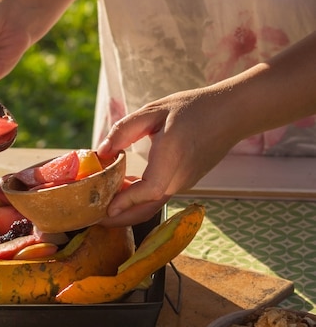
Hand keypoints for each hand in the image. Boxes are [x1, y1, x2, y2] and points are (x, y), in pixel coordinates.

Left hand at [96, 88, 238, 226]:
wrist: (232, 114)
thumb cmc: (192, 108)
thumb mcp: (154, 111)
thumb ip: (124, 130)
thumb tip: (101, 151)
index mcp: (173, 156)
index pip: (149, 189)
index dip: (127, 201)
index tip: (106, 209)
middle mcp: (180, 176)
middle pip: (148, 207)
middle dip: (121, 218)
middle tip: (95, 218)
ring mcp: (185, 182)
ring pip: (153, 204)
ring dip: (128, 210)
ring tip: (102, 207)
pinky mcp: (186, 183)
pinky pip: (159, 196)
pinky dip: (140, 199)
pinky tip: (122, 190)